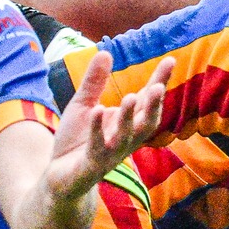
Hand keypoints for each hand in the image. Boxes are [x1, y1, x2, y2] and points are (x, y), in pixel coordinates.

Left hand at [45, 53, 170, 208]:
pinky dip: (97, 129)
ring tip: (129, 96)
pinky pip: (97, 147)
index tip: (170, 60)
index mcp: (126, 124)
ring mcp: (110, 154)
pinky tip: (97, 111)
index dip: (160, 82)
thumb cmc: (75, 141)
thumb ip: (94, 82)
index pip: (147, 101)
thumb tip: (105, 52)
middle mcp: (124, 140)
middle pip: (146, 122)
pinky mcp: (91, 165)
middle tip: (159, 86)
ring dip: (128, 117)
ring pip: (125, 137)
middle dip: (153, 105)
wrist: (57, 176)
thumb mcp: (83, 106)